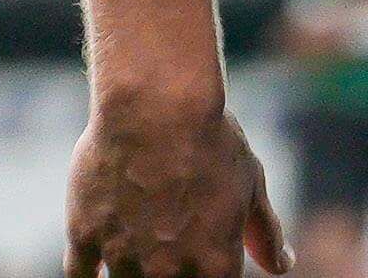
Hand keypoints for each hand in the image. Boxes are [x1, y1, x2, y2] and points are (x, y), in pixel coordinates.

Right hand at [69, 90, 292, 277]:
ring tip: (139, 251)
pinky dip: (88, 277)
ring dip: (132, 274)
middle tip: (166, 255)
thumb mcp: (250, 183)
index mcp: (215, 265)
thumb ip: (264, 232)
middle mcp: (169, 273)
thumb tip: (282, 265)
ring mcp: (124, 259)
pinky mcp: (85, 238)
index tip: (201, 265)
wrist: (158, 106)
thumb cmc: (211, 139)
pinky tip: (95, 271)